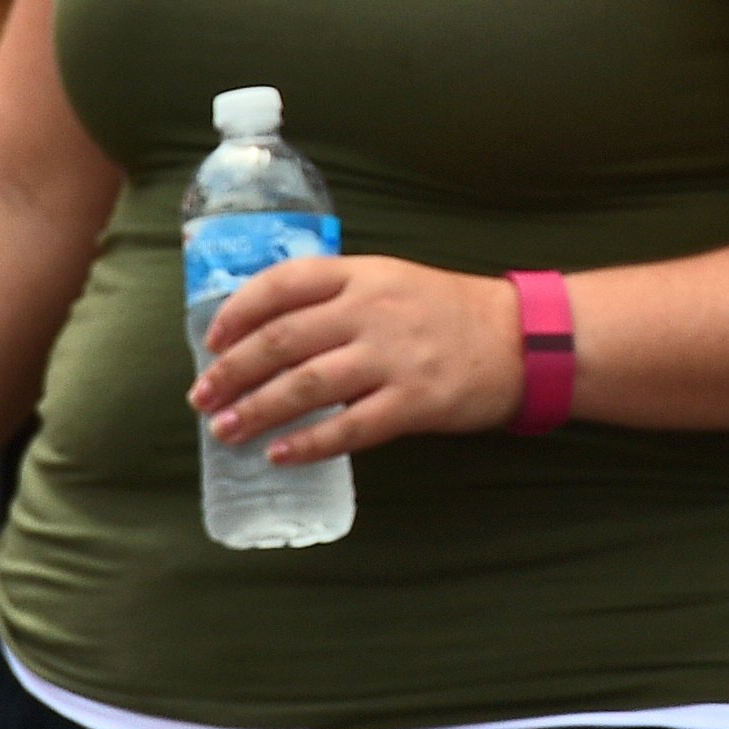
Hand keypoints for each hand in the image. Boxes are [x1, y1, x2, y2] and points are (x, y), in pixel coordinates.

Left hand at [192, 256, 527, 460]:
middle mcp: (374, 311)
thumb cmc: (452, 313)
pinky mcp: (416, 401)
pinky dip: (308, 442)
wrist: (526, 339)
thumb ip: (339, 298)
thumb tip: (268, 333)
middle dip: (232, 371)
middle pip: (282, 339)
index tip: (212, 340)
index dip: (238, 312)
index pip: (284, 284)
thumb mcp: (394, 282)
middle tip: (202, 398)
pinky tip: (280, 453)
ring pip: (306, 384)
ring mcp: (395, 357)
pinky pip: (349, 427)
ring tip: (226, 429)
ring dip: (257, 410)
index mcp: (365, 276)